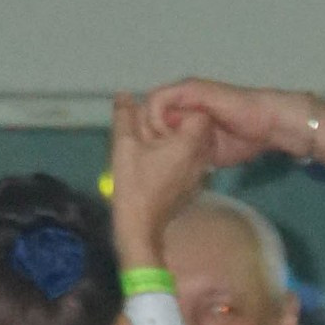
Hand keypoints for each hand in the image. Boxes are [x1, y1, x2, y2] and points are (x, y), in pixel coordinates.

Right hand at [108, 89, 216, 268]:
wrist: (141, 229)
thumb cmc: (134, 187)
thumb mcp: (125, 145)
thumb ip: (125, 115)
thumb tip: (124, 95)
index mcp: (189, 145)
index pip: (199, 113)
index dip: (180, 111)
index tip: (161, 121)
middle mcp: (200, 159)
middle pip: (199, 129)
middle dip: (179, 125)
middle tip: (155, 133)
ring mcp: (199, 176)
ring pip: (197, 146)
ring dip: (179, 142)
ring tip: (155, 149)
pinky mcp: (193, 188)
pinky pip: (192, 163)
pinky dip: (180, 159)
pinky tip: (160, 165)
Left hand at [144, 80, 324, 171]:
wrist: (263, 125)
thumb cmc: (241, 139)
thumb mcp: (206, 152)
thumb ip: (189, 153)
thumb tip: (175, 171)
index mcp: (183, 113)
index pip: (150, 122)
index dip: (145, 141)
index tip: (147, 163)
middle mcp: (181, 101)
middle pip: (144, 113)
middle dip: (142, 136)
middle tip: (146, 158)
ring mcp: (184, 93)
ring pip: (148, 106)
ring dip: (147, 129)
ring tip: (154, 150)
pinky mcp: (189, 90)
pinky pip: (159, 100)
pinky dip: (156, 118)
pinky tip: (164, 138)